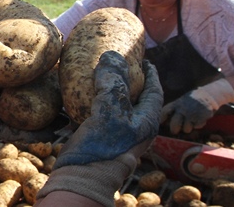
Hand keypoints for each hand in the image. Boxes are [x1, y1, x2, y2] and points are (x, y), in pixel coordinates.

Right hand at [37, 51, 162, 205]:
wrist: (83, 177)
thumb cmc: (103, 147)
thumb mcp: (110, 110)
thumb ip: (113, 83)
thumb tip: (111, 56)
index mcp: (146, 121)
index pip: (154, 92)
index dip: (150, 74)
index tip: (144, 60)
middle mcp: (134, 127)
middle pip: (135, 98)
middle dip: (129, 80)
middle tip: (119, 64)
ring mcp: (115, 133)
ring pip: (116, 105)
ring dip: (108, 89)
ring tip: (98, 74)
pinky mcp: (97, 137)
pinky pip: (98, 113)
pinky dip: (92, 100)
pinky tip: (79, 94)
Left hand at [161, 78, 233, 133]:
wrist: (208, 95)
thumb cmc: (190, 101)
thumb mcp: (180, 102)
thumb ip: (174, 110)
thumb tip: (164, 121)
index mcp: (176, 104)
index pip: (165, 112)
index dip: (161, 119)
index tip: (160, 123)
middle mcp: (183, 110)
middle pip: (174, 125)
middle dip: (174, 130)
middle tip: (175, 131)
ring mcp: (192, 114)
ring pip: (186, 129)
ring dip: (187, 128)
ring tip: (190, 122)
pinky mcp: (202, 118)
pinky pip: (197, 127)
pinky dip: (198, 125)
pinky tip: (199, 119)